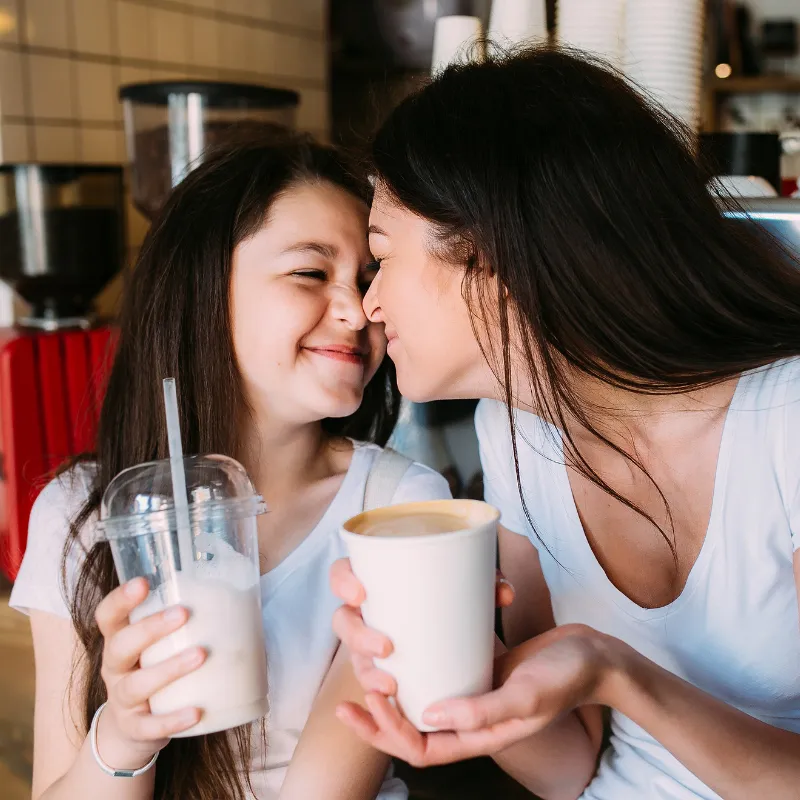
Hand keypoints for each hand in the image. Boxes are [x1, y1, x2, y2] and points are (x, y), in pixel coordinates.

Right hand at [94, 577, 205, 768]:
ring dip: (169, 669)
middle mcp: (115, 668)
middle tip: (182, 613)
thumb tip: (238, 590)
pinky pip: (151, 726)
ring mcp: (122, 700)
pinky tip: (196, 711)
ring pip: (136, 685)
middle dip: (150, 628)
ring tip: (200, 655)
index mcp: (120, 640)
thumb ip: (181, 622)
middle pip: (120, 646)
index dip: (120, 599)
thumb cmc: (154, 669)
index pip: (108, 616)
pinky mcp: (135, 728)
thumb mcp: (157, 645)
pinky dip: (173, 719)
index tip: (143, 582)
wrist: (131, 730)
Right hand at [330, 558, 514, 694]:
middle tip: (386, 647)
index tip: (361, 593)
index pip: (342, 575)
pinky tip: (390, 706)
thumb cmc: (459, 598)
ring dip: (367, 675)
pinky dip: (377, 703)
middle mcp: (368, 613)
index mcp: (375, 581)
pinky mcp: (390, 675)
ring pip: (357, 662)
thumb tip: (502, 592)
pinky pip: (375, 691)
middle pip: (343, 622)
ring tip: (390, 686)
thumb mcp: (475, 588)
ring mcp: (373, 647)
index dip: (342, 582)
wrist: (470, 631)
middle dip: (357, 637)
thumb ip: (489, 585)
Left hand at [335, 624, 615, 767]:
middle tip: (349, 694)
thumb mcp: (527, 696)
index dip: (388, 731)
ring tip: (368, 671)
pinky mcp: (475, 667)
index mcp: (479, 736)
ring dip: (393, 692)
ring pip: (421, 701)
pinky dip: (418, 666)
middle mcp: (469, 718)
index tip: (368, 700)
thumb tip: (431, 716)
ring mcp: (470, 692)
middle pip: (411, 729)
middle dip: (377, 718)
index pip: (420, 748)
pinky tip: (402, 645)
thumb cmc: (563, 678)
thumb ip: (482, 710)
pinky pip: (438, 672)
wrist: (590, 655)